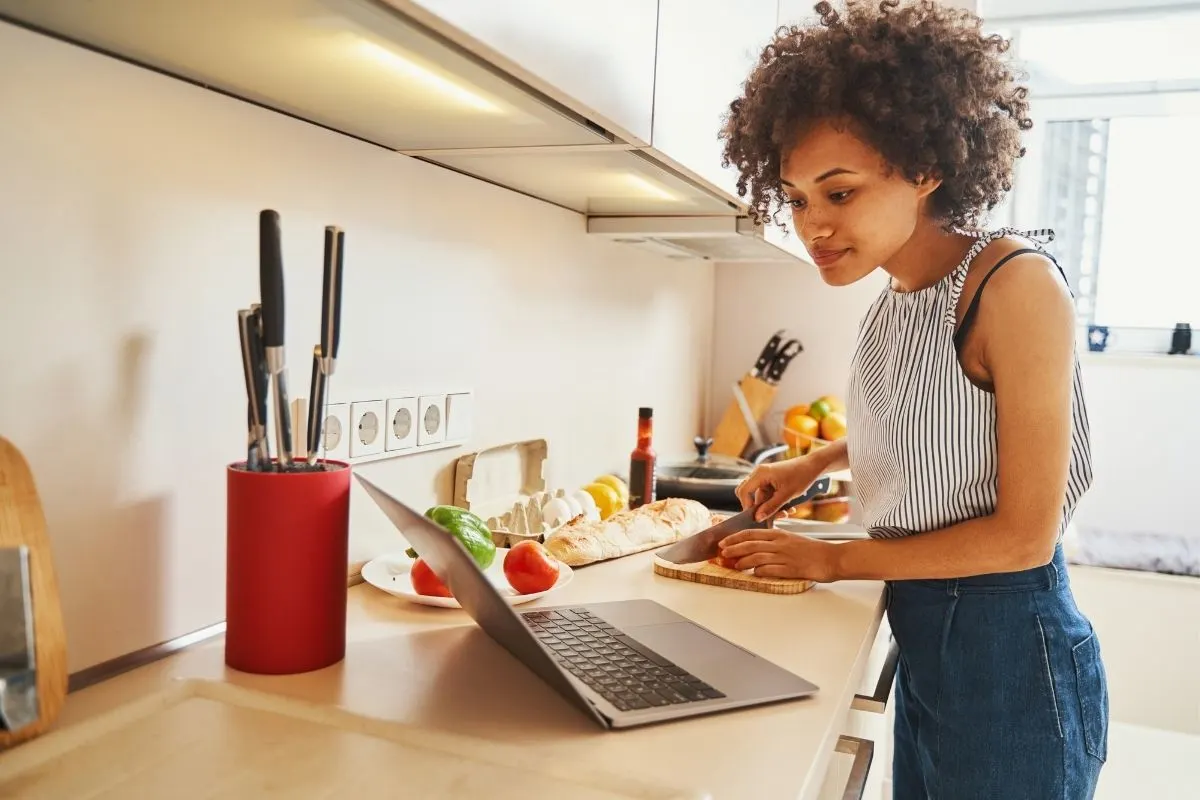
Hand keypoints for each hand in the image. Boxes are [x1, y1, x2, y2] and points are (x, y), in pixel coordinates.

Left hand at [718, 529, 836, 581]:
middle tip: (723, 553)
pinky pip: (770, 570)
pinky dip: (759, 572)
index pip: (752, 533)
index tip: (724, 542)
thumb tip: (757, 545)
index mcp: (779, 534)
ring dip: (743, 562)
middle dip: (734, 549)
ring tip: (735, 566)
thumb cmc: (812, 550)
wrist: (832, 558)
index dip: (735, 538)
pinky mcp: (791, 569)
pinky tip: (754, 574)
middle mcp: (780, 544)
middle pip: (751, 545)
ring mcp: (785, 556)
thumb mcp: (792, 539)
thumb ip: (775, 541)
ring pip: (757, 558)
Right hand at [734, 455, 824, 521]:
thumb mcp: (786, 495)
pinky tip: (787, 508)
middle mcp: (759, 474)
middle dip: (758, 508)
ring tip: (786, 513)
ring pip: (760, 497)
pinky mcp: (771, 481)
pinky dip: (775, 503)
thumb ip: (771, 507)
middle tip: (768, 517)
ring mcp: (765, 478)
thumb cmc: (801, 476)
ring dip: (770, 507)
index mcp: (760, 474)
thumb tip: (758, 518)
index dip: (747, 505)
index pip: (743, 491)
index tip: (756, 517)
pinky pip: (767, 495)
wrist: (813, 466)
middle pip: (748, 494)